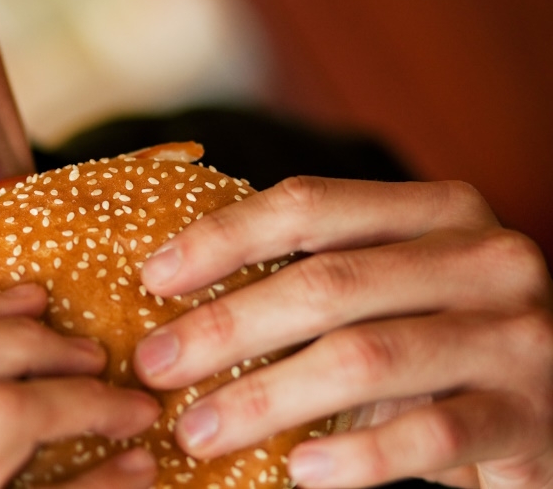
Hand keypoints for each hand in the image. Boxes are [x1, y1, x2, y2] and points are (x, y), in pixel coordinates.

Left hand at [133, 176, 552, 487]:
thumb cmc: (438, 346)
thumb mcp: (384, 294)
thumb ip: (311, 279)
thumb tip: (170, 301)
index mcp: (435, 211)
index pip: (309, 205)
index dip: (223, 237)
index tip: (151, 276)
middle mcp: (483, 258)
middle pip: (327, 284)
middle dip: (225, 327)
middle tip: (154, 367)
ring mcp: (516, 335)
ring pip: (367, 358)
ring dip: (266, 398)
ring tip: (199, 431)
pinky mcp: (532, 415)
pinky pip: (431, 435)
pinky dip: (358, 456)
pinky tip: (300, 471)